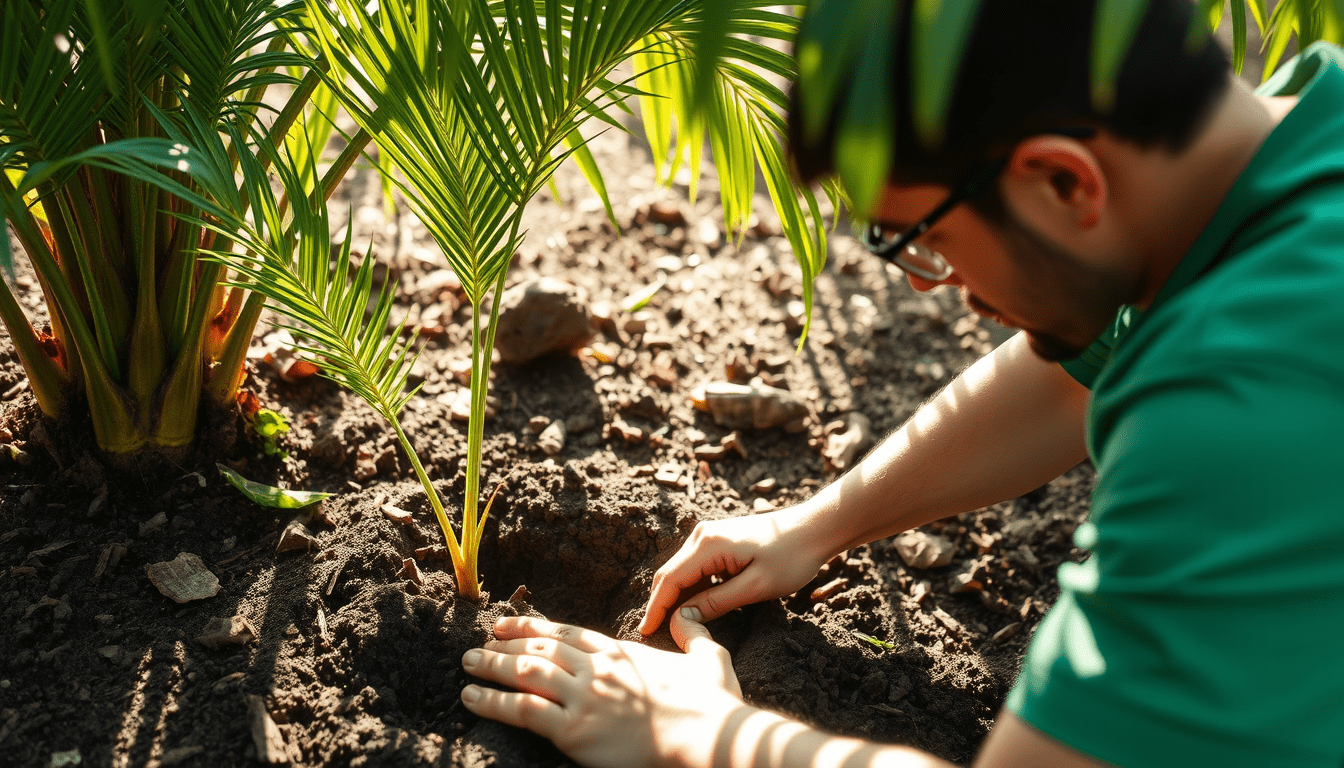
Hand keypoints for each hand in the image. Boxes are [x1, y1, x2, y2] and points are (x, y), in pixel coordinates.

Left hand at [460, 612, 741, 767]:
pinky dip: (494, 702)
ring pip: (525, 673)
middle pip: (541, 648)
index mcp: (622, 652)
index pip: (568, 633)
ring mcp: (583, 697)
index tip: (509, 624)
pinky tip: (472, 698)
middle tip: (480, 642)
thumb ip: (694, 634)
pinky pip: (523, 711)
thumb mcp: (710, 658)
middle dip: (506, 644)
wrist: (707, 740)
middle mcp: (597, 668)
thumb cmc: (713, 706)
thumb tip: (686, 615)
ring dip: (492, 667)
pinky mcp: (574, 730)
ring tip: (467, 665)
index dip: (535, 627)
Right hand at [639, 506, 833, 638]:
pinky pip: (695, 567)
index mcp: (708, 545)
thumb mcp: (755, 588)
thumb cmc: (791, 558)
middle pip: (670, 574)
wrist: (813, 529)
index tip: (645, 632)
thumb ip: (716, 603)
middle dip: (661, 604)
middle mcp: (702, 535)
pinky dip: (691, 588)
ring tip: (672, 626)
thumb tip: (682, 618)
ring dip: (676, 597)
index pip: (670, 580)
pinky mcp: (718, 541)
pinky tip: (695, 608)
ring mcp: (709, 535)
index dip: (656, 608)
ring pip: (681, 571)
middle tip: (653, 634)